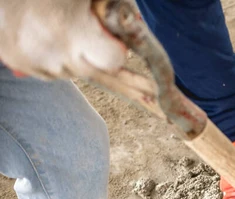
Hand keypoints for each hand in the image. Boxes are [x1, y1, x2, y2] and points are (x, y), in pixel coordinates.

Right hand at [0, 0, 125, 79]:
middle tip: (89, 35)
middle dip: (97, 56)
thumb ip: (106, 7)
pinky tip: (48, 38)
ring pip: (72, 74)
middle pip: (94, 70)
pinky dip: (54, 61)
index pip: (112, 61)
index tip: (113, 41)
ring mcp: (35, 60)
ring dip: (75, 59)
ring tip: (64, 32)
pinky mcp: (19, 63)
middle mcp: (54, 51)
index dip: (116, 51)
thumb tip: (133, 23)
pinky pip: (50, 73)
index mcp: (72, 28)